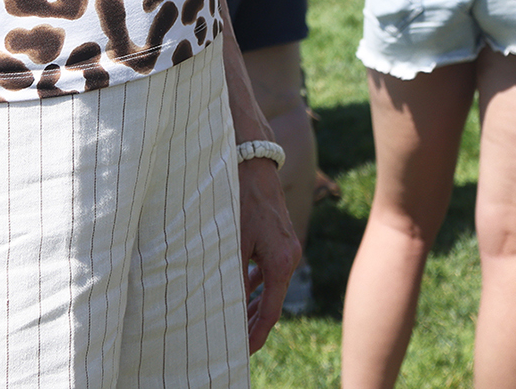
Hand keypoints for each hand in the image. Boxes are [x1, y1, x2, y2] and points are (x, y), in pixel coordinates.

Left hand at [235, 156, 299, 351]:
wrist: (252, 163)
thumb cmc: (240, 200)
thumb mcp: (233, 242)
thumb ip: (233, 275)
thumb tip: (226, 306)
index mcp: (281, 263)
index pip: (270, 311)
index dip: (255, 335)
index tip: (242, 352)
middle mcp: (289, 257)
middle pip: (272, 301)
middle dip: (253, 324)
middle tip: (235, 344)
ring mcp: (286, 247)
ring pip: (270, 286)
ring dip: (253, 304)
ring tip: (236, 324)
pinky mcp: (279, 238)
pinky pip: (269, 270)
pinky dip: (255, 284)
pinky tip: (242, 290)